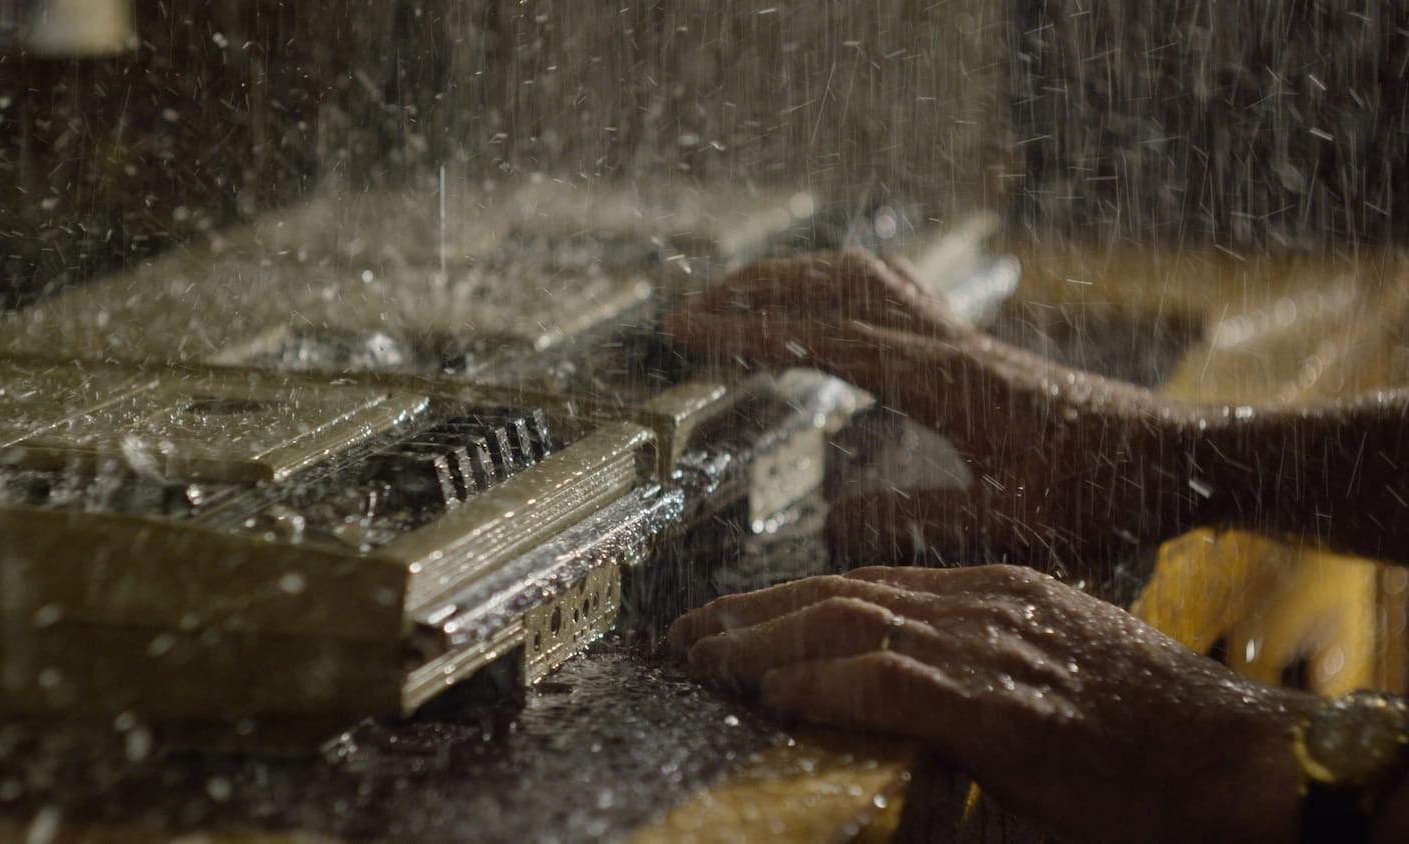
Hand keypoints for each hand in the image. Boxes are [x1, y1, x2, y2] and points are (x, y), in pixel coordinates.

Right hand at [668, 250, 1204, 561]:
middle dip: (756, 290)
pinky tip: (820, 312)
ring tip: (736, 301)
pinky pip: (892, 292)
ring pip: (866, 277)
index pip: (829, 338)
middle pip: (838, 285)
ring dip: (795, 279)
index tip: (689, 332)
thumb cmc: (1107, 496)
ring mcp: (963, 339)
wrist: (1180, 458)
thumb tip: (832, 519)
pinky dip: (837, 287)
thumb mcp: (1017, 529)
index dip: (752, 332)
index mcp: (949, 384)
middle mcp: (950, 346)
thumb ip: (923, 523)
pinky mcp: (973, 348)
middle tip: (689, 312)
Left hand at [669, 565, 1314, 843]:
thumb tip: (897, 695)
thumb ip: (971, 671)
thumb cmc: (1150, 731)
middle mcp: (985, 602)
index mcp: (997, 590)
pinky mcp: (998, 701)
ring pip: (846, 623)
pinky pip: (886, 678)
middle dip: (753, 611)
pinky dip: (821, 682)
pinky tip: (774, 693)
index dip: (788, 599)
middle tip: (688, 631)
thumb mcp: (1048, 677)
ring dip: (761, 641)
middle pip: (839, 592)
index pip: (866, 583)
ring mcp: (991, 646)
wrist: (1235, 760)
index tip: (734, 618)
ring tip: (701, 657)